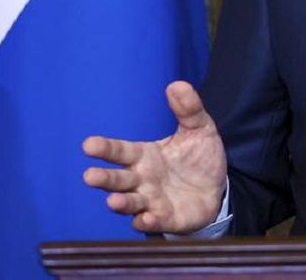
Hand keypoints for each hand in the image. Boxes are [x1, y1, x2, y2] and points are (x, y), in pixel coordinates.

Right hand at [82, 81, 226, 233]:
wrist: (217, 188)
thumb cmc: (199, 158)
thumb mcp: (199, 129)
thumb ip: (188, 109)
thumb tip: (177, 84)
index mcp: (144, 156)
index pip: (120, 151)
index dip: (105, 148)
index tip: (88, 144)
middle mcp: (142, 179)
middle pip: (118, 179)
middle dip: (104, 179)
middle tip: (89, 176)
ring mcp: (152, 201)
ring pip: (130, 203)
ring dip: (121, 203)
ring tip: (113, 201)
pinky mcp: (167, 218)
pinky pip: (153, 222)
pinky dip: (146, 222)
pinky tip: (144, 219)